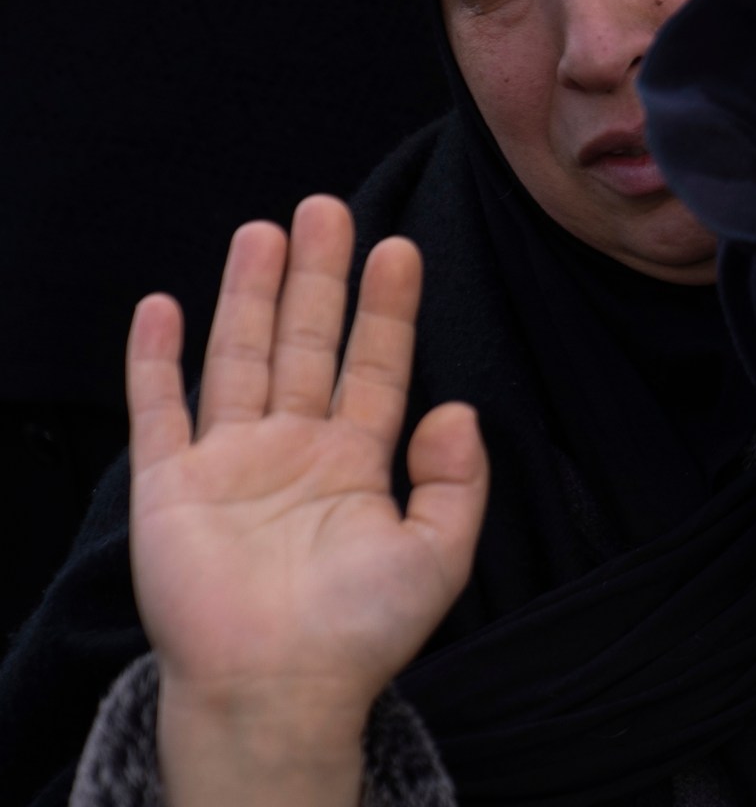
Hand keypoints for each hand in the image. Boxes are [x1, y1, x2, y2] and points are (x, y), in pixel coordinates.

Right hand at [131, 198, 485, 804]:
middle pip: (306, 343)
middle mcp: (293, 450)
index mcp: (357, 463)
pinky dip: (157, 360)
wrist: (279, 688)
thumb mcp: (440, 554)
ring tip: (265, 230)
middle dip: (317, 278)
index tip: (398, 247)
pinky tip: (164, 305)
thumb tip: (456, 408)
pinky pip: (160, 411)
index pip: (375, 365)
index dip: (386, 308)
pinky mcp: (171, 487)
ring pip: (239, 358)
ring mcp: (230, 464)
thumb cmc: (361, 631)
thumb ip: (458, 481)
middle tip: (327, 208)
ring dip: (249, 295)